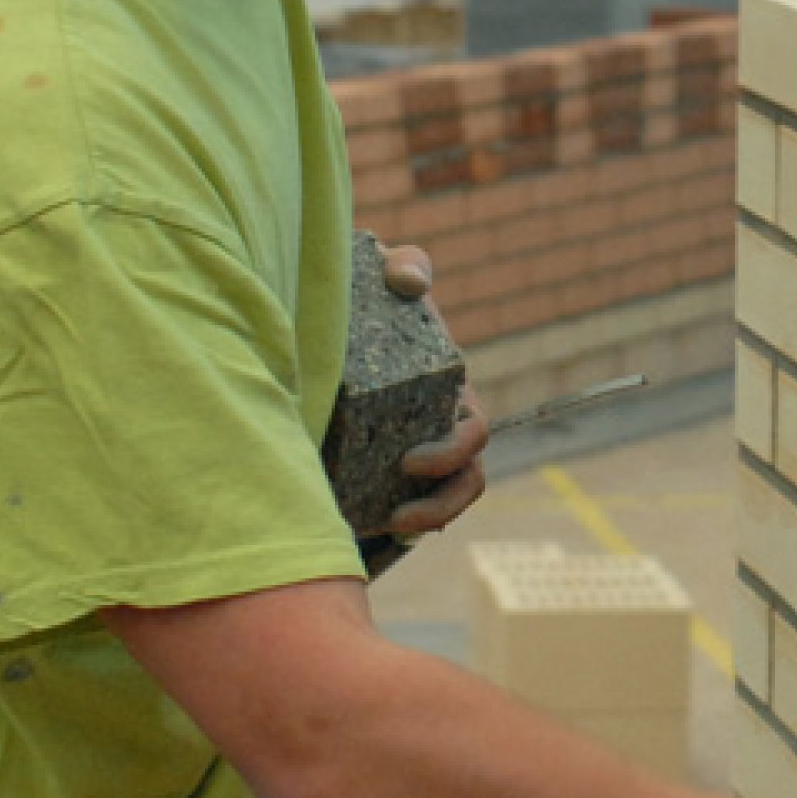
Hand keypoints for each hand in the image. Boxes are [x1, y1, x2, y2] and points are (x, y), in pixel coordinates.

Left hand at [375, 241, 489, 535]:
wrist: (322, 319)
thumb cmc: (364, 295)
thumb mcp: (381, 274)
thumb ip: (403, 266)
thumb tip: (410, 282)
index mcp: (449, 392)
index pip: (473, 434)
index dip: (453, 454)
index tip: (409, 462)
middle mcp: (441, 426)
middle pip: (465, 480)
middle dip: (439, 504)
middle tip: (395, 516)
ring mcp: (415, 449)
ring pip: (442, 501)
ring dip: (424, 521)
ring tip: (385, 530)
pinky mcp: (385, 467)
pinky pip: (406, 505)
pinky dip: (396, 524)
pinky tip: (360, 532)